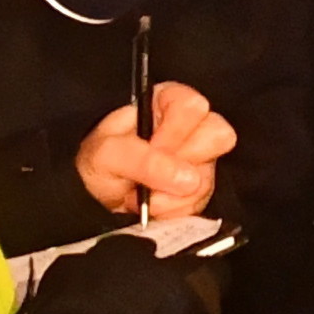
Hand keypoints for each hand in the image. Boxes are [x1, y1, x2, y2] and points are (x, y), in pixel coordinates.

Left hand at [78, 82, 233, 221]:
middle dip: (182, 163)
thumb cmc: (99, 162)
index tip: (153, 147)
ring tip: (144, 194)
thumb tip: (188, 179)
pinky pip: (201, 203)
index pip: (194, 106)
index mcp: (167, 103)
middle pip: (218, 136)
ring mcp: (199, 160)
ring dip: (171, 195)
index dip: (176, 131)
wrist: (95, 196)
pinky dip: (173, 211)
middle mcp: (190, 128)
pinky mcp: (200, 190)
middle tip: (152, 174)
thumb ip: (144, 160)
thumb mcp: (108, 154)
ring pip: (208, 178)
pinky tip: (152, 206)